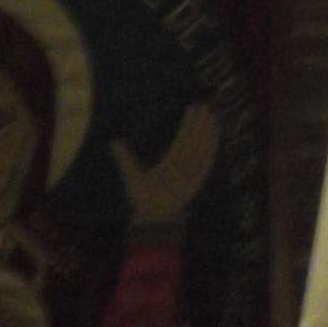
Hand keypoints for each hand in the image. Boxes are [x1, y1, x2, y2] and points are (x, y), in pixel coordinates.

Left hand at [111, 103, 218, 228]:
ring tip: (211, 118)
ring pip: (199, 151)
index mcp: (168, 164)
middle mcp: (180, 168)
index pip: (180, 140)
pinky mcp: (194, 185)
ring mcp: (188, 176)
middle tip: (205, 107)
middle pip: (192, 143)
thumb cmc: (142, 199)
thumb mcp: (131, 176)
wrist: (150, 219)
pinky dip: (209, 153)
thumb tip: (113, 141)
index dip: (187, 126)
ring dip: (206, 135)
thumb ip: (125, 158)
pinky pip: (203, 166)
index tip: (193, 109)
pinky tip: (214, 140)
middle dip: (199, 126)